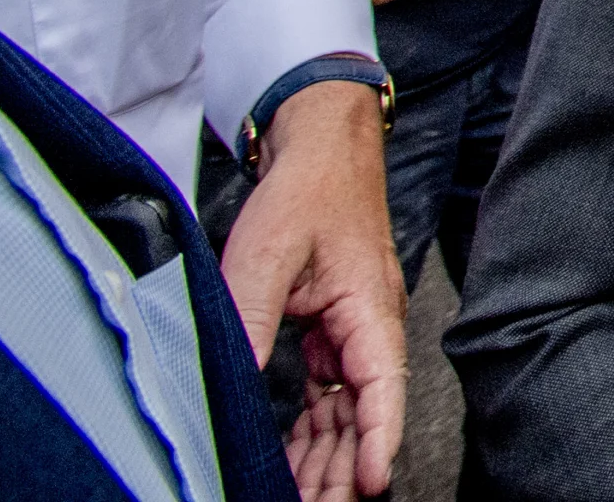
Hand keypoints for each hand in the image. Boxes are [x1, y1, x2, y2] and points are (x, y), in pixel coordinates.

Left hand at [227, 81, 402, 499]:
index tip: (366, 482)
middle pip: (362, 411)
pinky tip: (291, 455)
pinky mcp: (331, 328)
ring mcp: (351, 330)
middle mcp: (368, 326)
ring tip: (300, 493)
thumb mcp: (265, 253)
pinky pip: (326, 392)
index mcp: (368, 308)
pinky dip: (311, 428)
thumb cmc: (309, 190)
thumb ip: (250, 318)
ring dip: (325, 453)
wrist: (323, 146)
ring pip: (344, 408)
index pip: (381, 387)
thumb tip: (232, 378)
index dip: (376, 440)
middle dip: (342, 465)